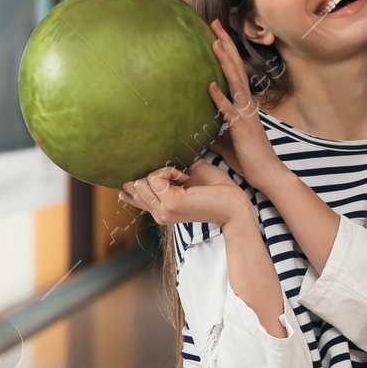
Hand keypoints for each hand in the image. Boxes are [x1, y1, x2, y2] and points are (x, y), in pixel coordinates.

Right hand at [119, 160, 248, 228]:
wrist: (236, 205)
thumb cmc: (218, 190)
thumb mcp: (188, 177)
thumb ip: (169, 171)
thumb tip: (153, 154)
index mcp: (160, 209)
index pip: (130, 196)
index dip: (131, 181)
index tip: (151, 170)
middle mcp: (158, 213)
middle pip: (132, 185)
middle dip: (153, 172)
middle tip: (179, 174)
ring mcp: (162, 211)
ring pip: (140, 182)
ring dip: (162, 170)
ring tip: (183, 175)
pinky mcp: (170, 204)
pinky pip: (154, 177)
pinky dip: (168, 170)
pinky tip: (185, 176)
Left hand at [207, 19, 285, 191]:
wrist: (268, 176)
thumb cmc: (248, 158)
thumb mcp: (226, 140)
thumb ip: (214, 128)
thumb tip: (195, 126)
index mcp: (244, 104)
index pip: (235, 72)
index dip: (226, 51)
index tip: (215, 32)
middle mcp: (247, 104)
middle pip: (236, 68)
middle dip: (226, 45)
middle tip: (215, 23)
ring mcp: (246, 115)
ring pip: (236, 82)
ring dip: (225, 62)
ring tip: (214, 42)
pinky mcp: (243, 128)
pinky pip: (229, 110)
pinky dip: (220, 98)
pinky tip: (210, 86)